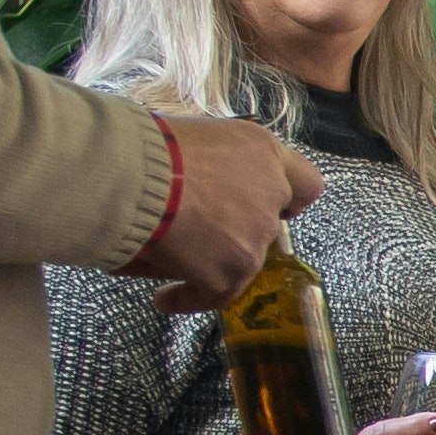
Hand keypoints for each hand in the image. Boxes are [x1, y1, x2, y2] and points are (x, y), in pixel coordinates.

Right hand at [133, 114, 321, 315]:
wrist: (132, 175)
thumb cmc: (149, 147)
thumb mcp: (199, 136)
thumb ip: (219, 163)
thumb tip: (204, 187)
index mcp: (264, 152)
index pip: (304, 183)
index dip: (287, 198)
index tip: (270, 205)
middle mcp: (270, 193)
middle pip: (267, 222)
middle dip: (237, 226)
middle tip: (200, 227)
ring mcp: (255, 237)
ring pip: (243, 258)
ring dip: (213, 258)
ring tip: (170, 255)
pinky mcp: (231, 272)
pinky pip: (216, 295)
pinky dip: (188, 298)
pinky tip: (165, 298)